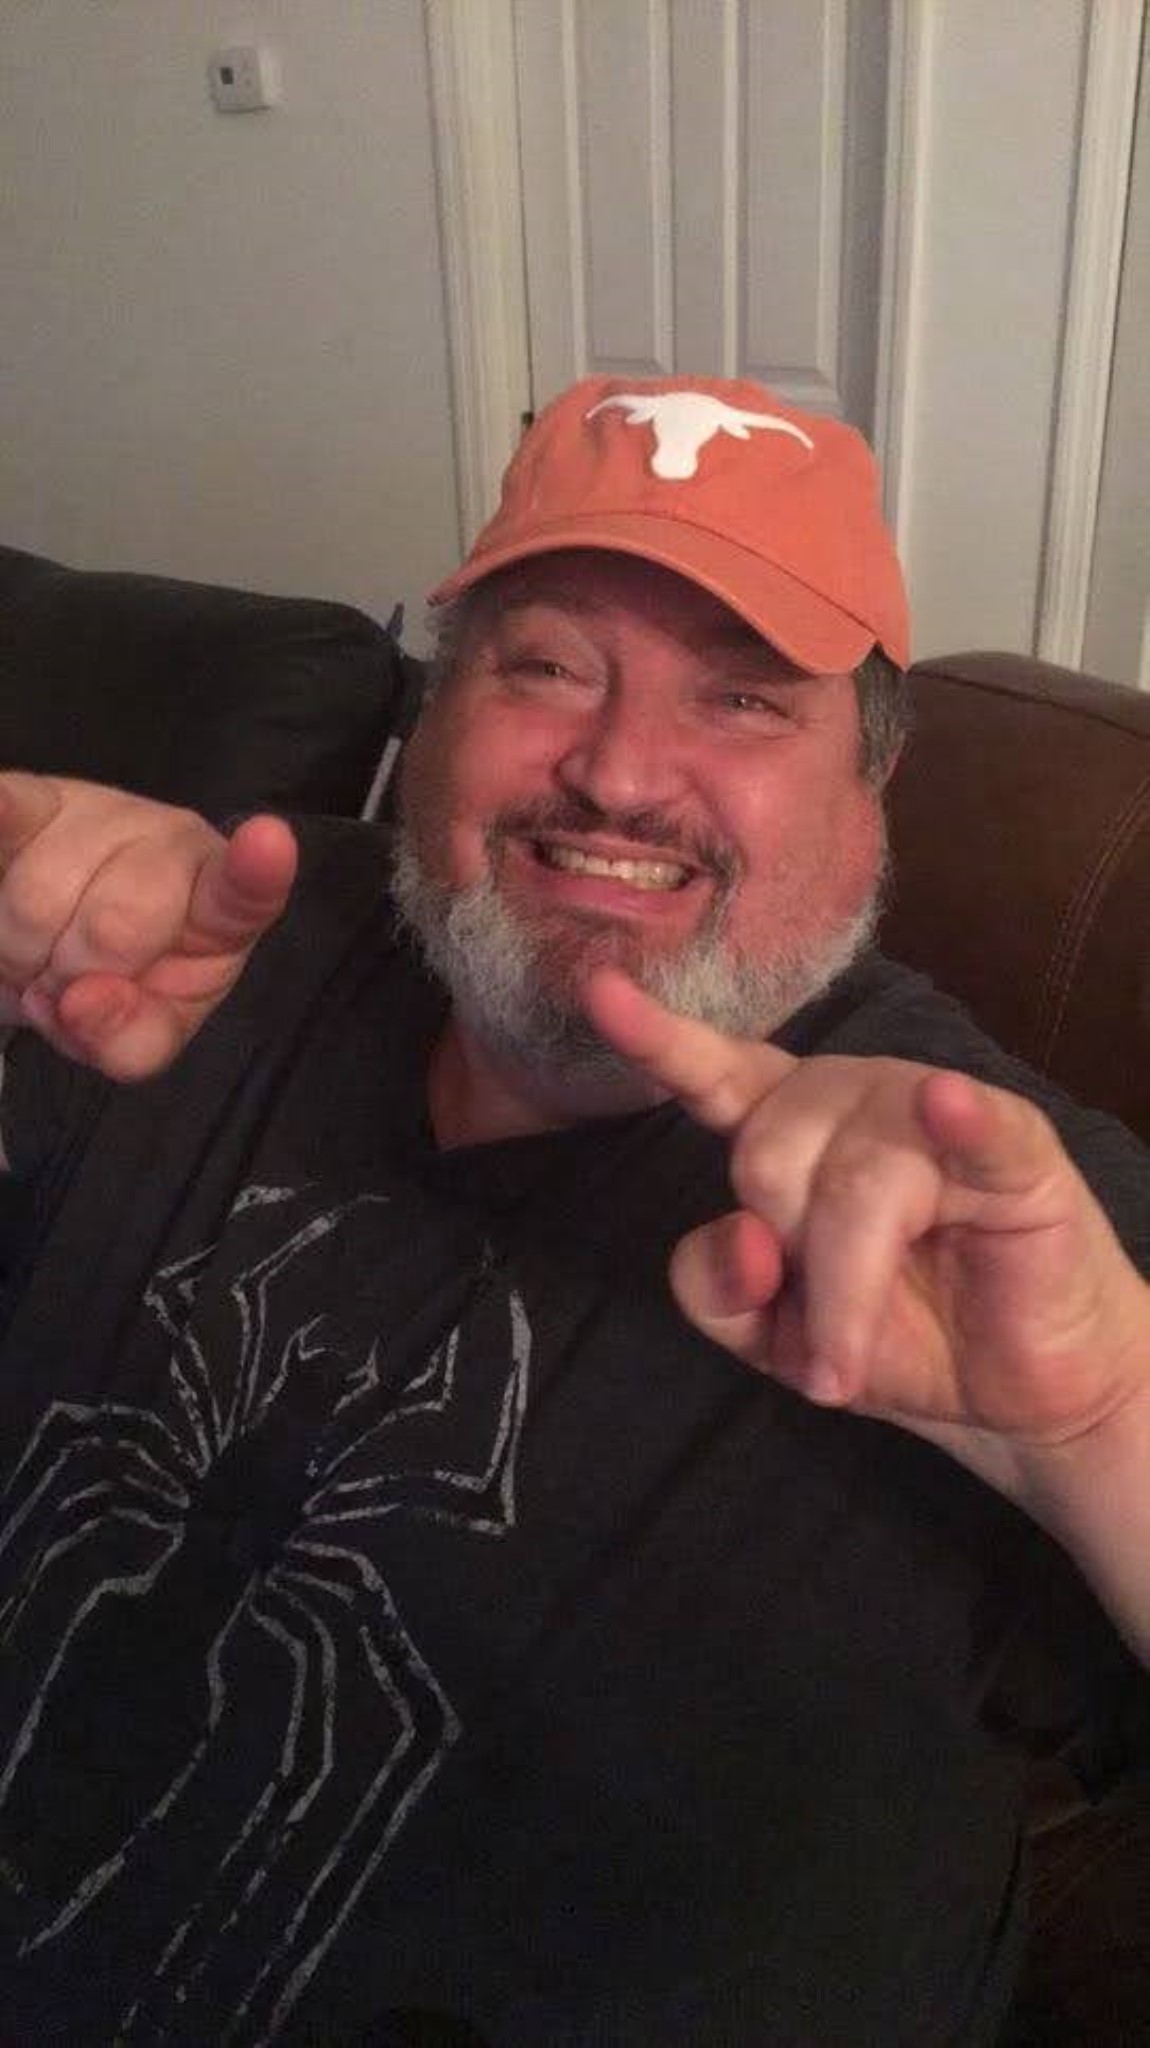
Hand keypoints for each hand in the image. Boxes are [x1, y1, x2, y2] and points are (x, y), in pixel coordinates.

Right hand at [0, 772, 296, 1079]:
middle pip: (114, 924)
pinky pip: (10, 810)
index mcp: (217, 907)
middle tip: (68, 984)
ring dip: (21, 952)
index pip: (244, 890)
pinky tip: (0, 811)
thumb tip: (85, 1002)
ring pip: (39, 897)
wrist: (52, 947)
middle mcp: (170, 844)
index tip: (269, 841)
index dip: (255, 869)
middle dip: (74, 978)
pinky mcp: (33, 799)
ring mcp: (99, 813)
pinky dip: (1, 817)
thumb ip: (132, 1039)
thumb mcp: (140, 1036)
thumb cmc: (116, 984)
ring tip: (37, 953)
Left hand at [583, 967, 1149, 1462]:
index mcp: (789, 1126)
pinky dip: (956, 1120)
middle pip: (766, 1154)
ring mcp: (935, 1112)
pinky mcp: (1016, 1151)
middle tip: (824, 1329)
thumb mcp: (775, 1337)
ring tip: (853, 1365)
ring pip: (852, 1185)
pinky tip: (947, 1106)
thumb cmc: (896, 1339)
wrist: (1016, 1396)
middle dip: (785, 1267)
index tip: (599, 992)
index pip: (714, 1075)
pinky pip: (974, 1129)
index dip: (657, 1039)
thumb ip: (720, 1290)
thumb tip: (742, 1238)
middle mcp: (852, 1099)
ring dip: (844, 1300)